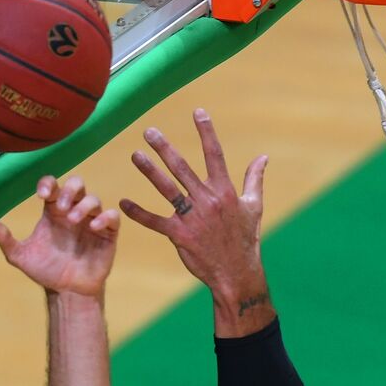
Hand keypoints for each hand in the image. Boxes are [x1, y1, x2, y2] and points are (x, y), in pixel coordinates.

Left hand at [0, 175, 119, 297]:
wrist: (66, 293)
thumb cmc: (45, 272)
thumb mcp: (21, 256)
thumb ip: (6, 239)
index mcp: (52, 213)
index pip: (53, 187)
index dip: (48, 184)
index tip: (42, 195)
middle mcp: (72, 212)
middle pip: (77, 184)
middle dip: (70, 190)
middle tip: (61, 206)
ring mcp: (91, 222)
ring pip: (94, 198)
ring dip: (84, 205)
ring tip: (73, 220)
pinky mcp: (107, 234)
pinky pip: (111, 216)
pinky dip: (105, 217)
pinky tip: (93, 227)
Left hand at [119, 110, 272, 332]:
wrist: (237, 274)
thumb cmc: (246, 240)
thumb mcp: (254, 207)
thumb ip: (255, 180)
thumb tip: (263, 157)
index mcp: (225, 191)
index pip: (215, 155)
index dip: (206, 132)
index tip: (197, 112)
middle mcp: (208, 200)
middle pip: (183, 168)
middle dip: (165, 148)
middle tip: (149, 132)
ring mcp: (193, 218)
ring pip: (167, 188)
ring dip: (149, 171)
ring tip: (135, 155)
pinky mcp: (180, 236)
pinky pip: (155, 221)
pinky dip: (138, 212)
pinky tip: (123, 202)